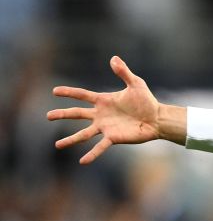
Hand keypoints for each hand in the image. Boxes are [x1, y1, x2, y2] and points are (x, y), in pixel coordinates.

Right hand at [47, 56, 178, 163]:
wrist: (157, 118)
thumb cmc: (147, 101)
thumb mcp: (136, 84)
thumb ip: (123, 72)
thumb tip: (113, 58)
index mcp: (103, 101)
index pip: (82, 95)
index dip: (69, 92)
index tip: (54, 91)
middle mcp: (101, 115)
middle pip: (77, 114)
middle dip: (62, 114)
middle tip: (48, 116)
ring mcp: (105, 127)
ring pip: (84, 134)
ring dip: (70, 139)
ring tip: (57, 145)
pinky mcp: (113, 137)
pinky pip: (100, 147)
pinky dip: (92, 154)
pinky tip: (82, 161)